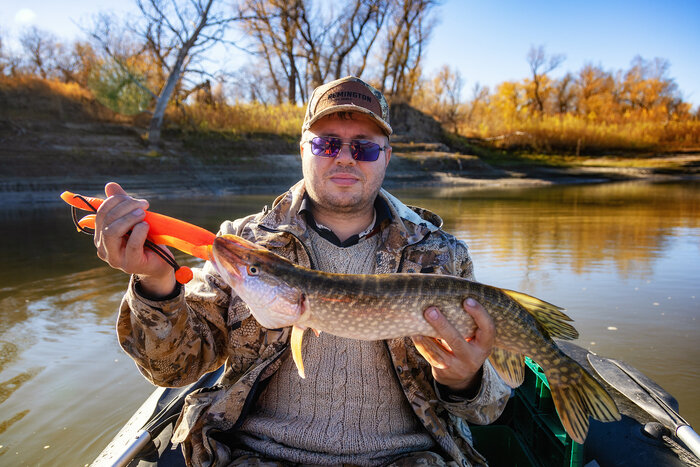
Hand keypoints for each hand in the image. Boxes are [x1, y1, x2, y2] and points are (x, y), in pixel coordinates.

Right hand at [94, 182, 175, 296]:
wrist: (160, 264)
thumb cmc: (146, 241)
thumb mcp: (134, 220)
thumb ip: (122, 204)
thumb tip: (110, 185)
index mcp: (101, 236)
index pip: (101, 214)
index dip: (115, 201)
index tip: (133, 199)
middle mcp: (103, 248)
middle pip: (106, 221)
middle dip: (125, 207)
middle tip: (143, 204)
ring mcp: (115, 259)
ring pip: (112, 232)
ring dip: (129, 218)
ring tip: (143, 214)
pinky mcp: (130, 264)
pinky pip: (132, 244)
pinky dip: (140, 231)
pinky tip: (146, 226)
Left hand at [411, 298, 494, 391]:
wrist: (460, 376)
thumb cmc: (467, 344)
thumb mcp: (474, 336)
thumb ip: (468, 320)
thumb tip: (453, 287)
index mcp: (485, 345)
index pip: (488, 329)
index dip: (479, 314)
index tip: (467, 300)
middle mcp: (472, 358)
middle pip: (456, 341)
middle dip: (442, 325)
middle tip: (431, 310)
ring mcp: (457, 366)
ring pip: (439, 351)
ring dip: (426, 335)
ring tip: (417, 319)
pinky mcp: (443, 370)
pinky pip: (430, 356)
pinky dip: (422, 344)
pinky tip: (414, 333)